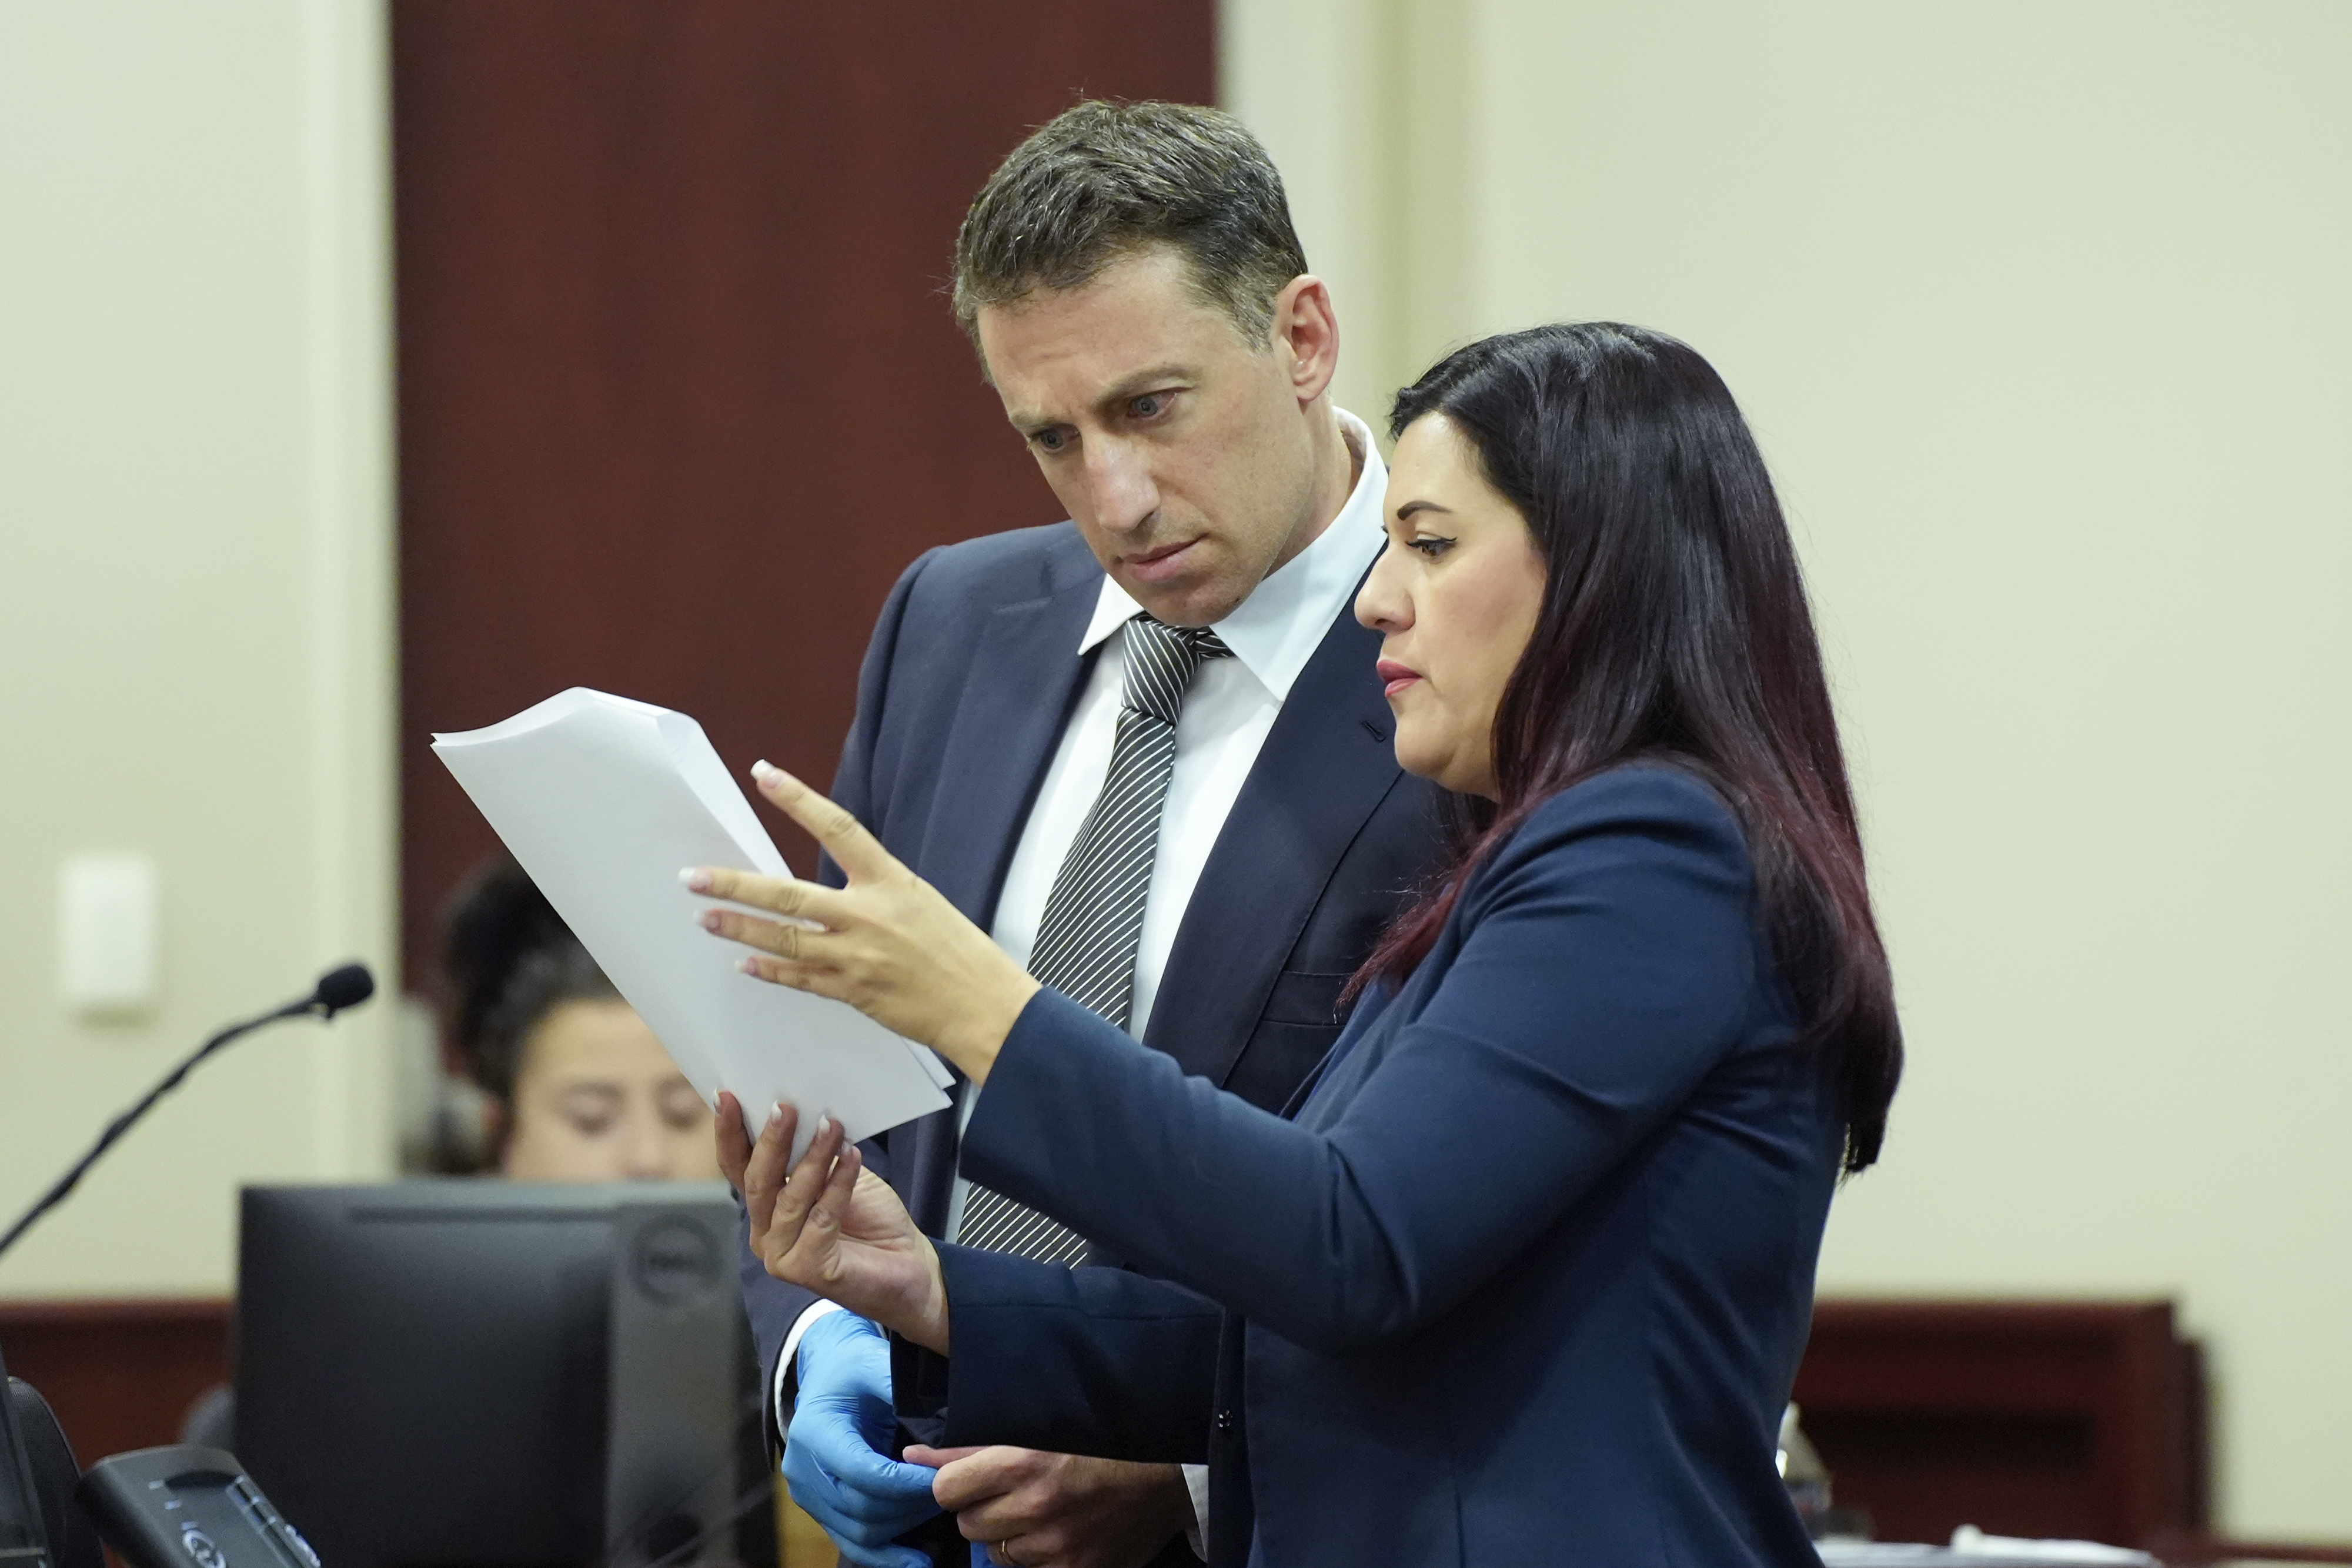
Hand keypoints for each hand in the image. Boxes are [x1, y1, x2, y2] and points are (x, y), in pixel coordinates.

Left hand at [686, 762, 1038, 1081]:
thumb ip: (872, 892)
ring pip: (784, 940)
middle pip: (788, 895)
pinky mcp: (853, 992)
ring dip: (740, 929)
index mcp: (890, 881)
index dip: (798, 799)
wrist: (983, 1005)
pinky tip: (745, 963)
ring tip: (705, 919)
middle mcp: (868, 915)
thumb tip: (826, 892)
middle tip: (695, 878)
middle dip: (736, 886)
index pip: (836, 828)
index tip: (763, 773)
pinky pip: (801, 979)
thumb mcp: (920, 901)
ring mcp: (857, 956)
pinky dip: (770, 970)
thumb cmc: (959, 951)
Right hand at [726, 1092, 951, 1352]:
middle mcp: (765, 1233)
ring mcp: (783, 1256)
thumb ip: (811, 1152)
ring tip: (832, 1126)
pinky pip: (823, 1218)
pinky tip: (853, 1158)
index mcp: (764, 1207)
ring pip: (790, 1199)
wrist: (908, 1262)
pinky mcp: (811, 1270)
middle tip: (785, 1107)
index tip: (727, 1096)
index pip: (737, 1167)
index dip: (729, 1133)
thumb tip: (800, 1107)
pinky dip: (839, 1185)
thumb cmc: (870, 1216)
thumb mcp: (837, 1172)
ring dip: (813, 1158)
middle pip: (757, 1182)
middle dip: (770, 1141)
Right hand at [782, 1311, 941, 1567]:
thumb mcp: (874, 1364)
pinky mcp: (820, 1510)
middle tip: (953, 1495)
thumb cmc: (853, 1366)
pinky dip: (885, 1555)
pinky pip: (852, 1542)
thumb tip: (943, 1424)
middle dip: (912, 1505)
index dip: (907, 1483)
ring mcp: (808, 1495)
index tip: (945, 1478)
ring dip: (905, 1529)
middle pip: (862, 1507)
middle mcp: (803, 1469)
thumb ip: (899, 1392)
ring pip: (859, 1532)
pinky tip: (917, 1563)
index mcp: (815, 1430)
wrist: (825, 1375)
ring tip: (943, 1513)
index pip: (864, 1472)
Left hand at [902, 1447, 1192, 1567]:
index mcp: (1021, 1463)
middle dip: (982, 1510)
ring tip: (1041, 1513)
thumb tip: (913, 1455)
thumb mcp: (1037, 1431)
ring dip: (1009, 1535)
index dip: (957, 1484)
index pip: (946, 1490)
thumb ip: (970, 1448)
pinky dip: (1036, 1556)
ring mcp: (1054, 1548)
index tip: (974, 1479)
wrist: (1165, 1478)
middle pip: (967, 1524)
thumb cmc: (1099, 1443)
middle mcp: (1035, 1508)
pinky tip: (1058, 1535)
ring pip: (995, 1552)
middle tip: (1014, 1493)